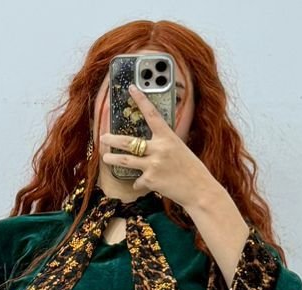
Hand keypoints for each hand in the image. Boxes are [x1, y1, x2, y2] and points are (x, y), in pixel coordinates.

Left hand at [99, 83, 220, 209]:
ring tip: (105, 158)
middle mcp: (159, 148)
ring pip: (126, 160)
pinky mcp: (151, 180)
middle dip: (113, 139)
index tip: (131, 89)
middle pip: (129, 141)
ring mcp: (153, 165)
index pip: (152, 114)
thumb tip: (148, 146)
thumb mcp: (179, 148)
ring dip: (113, 159)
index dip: (141, 100)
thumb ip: (163, 144)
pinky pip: (138, 180)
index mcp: (168, 136)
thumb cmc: (190, 169)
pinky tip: (142, 183)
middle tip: (103, 137)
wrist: (198, 189)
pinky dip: (139, 182)